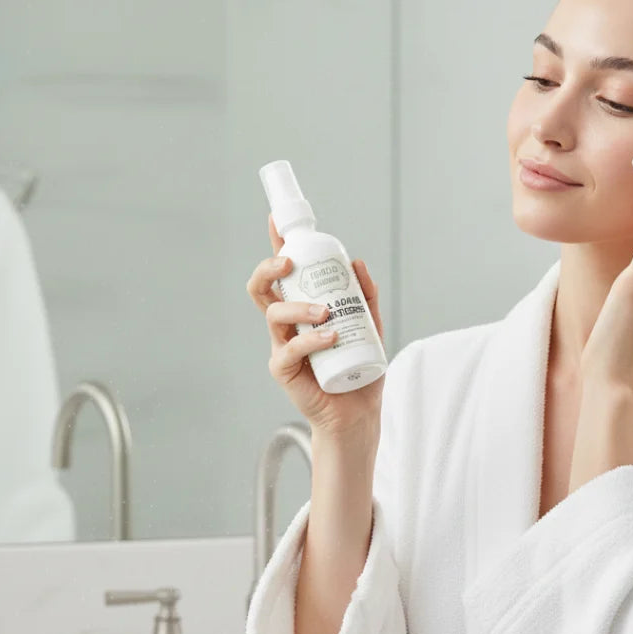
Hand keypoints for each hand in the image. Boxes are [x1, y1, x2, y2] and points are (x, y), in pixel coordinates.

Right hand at [245, 213, 385, 436]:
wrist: (358, 412)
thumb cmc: (358, 367)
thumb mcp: (370, 326)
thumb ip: (365, 297)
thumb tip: (358, 262)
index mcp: (303, 307)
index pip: (285, 273)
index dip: (277, 246)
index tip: (277, 221)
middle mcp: (287, 323)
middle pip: (262, 288)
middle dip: (270, 268)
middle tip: (290, 263)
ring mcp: (282, 344)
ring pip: (273, 313)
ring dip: (298, 307)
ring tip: (326, 312)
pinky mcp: (283, 369)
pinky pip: (288, 349)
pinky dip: (309, 340)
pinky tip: (329, 338)